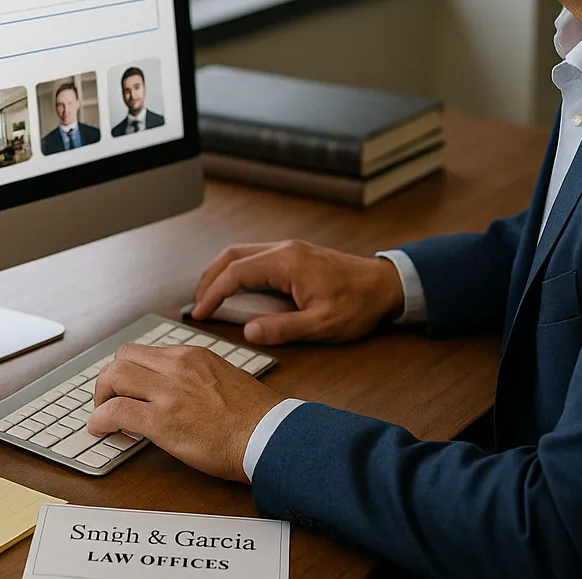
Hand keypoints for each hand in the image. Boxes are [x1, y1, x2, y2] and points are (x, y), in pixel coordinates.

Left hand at [88, 344, 281, 482]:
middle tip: (108, 398)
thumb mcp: (225, 379)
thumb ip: (197, 378)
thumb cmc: (256, 416)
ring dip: (101, 396)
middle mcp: (177, 366)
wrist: (269, 437)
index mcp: (193, 356)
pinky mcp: (162, 421)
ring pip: (114, 377)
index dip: (128, 370)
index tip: (124, 385)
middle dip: (108, 379)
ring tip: (101, 414)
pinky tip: (100, 429)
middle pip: (122, 358)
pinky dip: (100, 420)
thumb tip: (178, 392)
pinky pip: (116, 412)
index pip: (145, 352)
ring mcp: (168, 392)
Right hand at [190, 240, 404, 345]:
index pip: (236, 273)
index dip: (213, 293)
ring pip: (242, 252)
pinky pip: (255, 256)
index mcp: (287, 263)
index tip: (200, 313)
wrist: (385, 285)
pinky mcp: (295, 254)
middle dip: (209, 278)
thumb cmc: (358, 304)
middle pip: (232, 255)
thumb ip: (283, 328)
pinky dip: (237, 269)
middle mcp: (284, 249)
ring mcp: (289, 249)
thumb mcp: (322, 324)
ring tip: (210, 296)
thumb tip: (248, 332)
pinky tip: (236, 287)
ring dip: (221, 271)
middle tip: (197, 304)